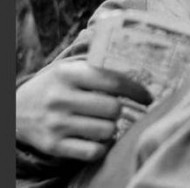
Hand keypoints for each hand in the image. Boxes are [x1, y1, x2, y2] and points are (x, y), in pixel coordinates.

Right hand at [16, 60, 152, 161]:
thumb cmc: (56, 88)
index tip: (147, 97)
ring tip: (105, 123)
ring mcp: (56, 124)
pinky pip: (93, 152)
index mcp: (67, 74)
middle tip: (118, 110)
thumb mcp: (70, 71)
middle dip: (120, 110)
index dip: (136, 90)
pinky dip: (102, 147)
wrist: (16, 110)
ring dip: (112, 128)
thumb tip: (138, 63)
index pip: (112, 81)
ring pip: (107, 131)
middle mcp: (60, 98)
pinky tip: (99, 139)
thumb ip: (98, 67)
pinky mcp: (54, 146)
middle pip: (112, 108)